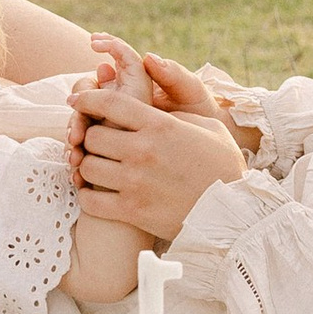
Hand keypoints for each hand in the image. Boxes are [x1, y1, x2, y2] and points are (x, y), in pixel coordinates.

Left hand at [72, 36, 246, 237]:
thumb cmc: (223, 166)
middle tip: (98, 144)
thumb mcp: (206, 126)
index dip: (87, 100)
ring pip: (87, 166)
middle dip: (91, 137)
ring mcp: (135, 182)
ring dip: (89, 166)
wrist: (235, 213)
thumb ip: (173, 112)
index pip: (109, 103)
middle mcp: (143, 150)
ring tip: (99, 169)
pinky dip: (88, 197)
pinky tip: (97, 194)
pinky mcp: (132, 211)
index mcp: (160, 125)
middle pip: (92, 136)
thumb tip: (148, 104)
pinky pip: (90, 201)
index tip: (77, 102)